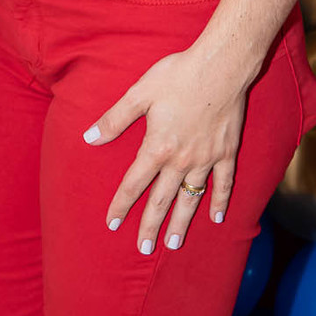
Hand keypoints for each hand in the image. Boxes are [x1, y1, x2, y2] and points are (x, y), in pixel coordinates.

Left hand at [83, 50, 247, 252]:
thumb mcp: (139, 94)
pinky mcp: (226, 152)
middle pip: (161, 200)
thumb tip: (88, 138)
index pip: (134, 184)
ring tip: (174, 244)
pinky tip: (217, 218)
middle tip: (143, 249)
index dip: (121, 205)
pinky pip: (224, 183)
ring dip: (182, 222)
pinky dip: (220, 201)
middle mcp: (181, 160)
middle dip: (150, 225)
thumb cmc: (177, 75)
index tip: (111, 224)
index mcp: (157, 147)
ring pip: (191, 198)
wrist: (221, 66)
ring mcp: (206, 158)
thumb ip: (114, 120)